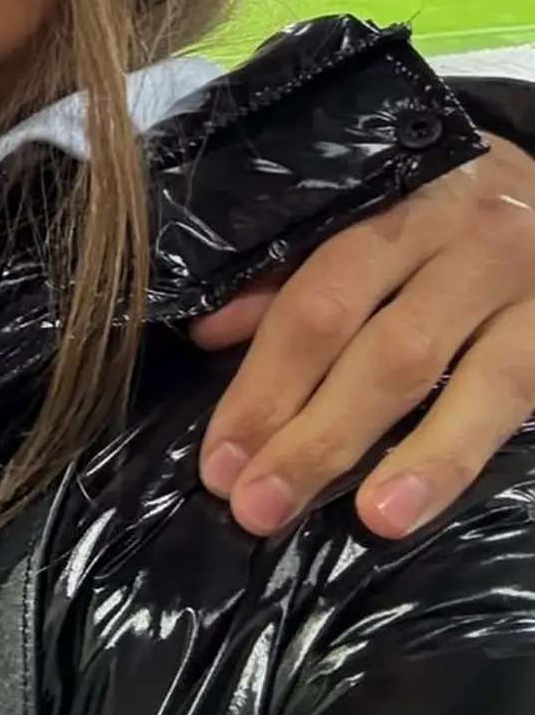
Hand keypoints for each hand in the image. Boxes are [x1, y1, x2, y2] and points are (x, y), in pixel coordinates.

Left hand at [192, 133, 534, 538]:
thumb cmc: (453, 205)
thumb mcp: (374, 211)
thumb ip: (292, 270)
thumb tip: (210, 334)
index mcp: (391, 196)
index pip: (317, 296)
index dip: (264, 381)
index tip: (220, 456)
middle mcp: (460, 234)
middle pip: (372, 342)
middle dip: (307, 431)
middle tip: (254, 504)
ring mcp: (521, 281)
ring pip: (447, 374)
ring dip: (392, 454)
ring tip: (357, 519)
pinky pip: (509, 399)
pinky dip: (452, 455)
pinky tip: (409, 504)